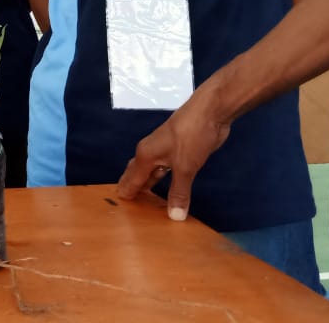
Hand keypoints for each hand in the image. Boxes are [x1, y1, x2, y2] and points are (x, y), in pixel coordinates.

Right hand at [114, 91, 231, 221]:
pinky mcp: (180, 151)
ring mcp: (165, 151)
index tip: (117, 211)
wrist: (210, 111)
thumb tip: (174, 217)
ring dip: (149, 186)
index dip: (126, 194)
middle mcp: (151, 153)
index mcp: (146, 155)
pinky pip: (166, 171)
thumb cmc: (191, 135)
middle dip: (133, 190)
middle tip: (126, 210)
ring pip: (152, 172)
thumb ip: (179, 192)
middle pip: (137, 174)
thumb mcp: (185, 167)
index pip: (131, 180)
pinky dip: (163, 181)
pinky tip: (168, 190)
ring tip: (144, 204)